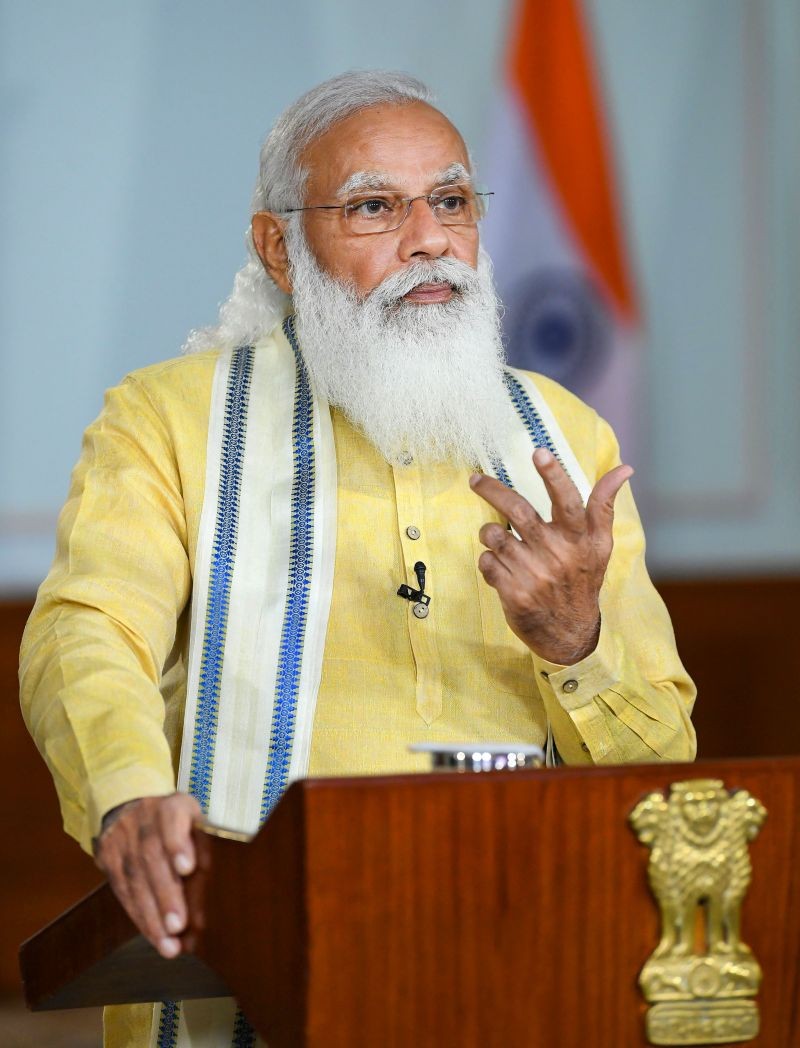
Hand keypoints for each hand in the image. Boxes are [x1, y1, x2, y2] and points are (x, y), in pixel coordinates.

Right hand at [93, 792, 201, 957]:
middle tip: (179, 925)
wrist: (128, 804)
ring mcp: (121, 840)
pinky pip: (123, 892)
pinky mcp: (108, 860)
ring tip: (168, 944)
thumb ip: (205, 841)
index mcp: (171, 805)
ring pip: (134, 879)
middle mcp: (142, 820)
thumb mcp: (194, 816)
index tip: (188, 868)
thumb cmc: (177, 819)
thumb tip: (224, 879)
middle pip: (151, 857)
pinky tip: (154, 936)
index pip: (171, 819)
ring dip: (151, 916)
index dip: (177, 843)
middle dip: (165, 894)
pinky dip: (139, 917)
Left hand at [470, 448, 632, 663]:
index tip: (539, 452)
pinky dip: (488, 560)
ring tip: (499, 539)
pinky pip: (487, 562)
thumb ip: (604, 506)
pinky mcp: (513, 593)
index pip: (568, 500)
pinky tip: (502, 567)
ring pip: (495, 536)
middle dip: (492, 491)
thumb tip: (625, 469)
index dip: (553, 475)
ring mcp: (533, 575)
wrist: (570, 633)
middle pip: (518, 511)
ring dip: (490, 533)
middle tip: (475, 479)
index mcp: (579, 539)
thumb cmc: (583, 580)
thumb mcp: (600, 545)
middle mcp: (556, 554)